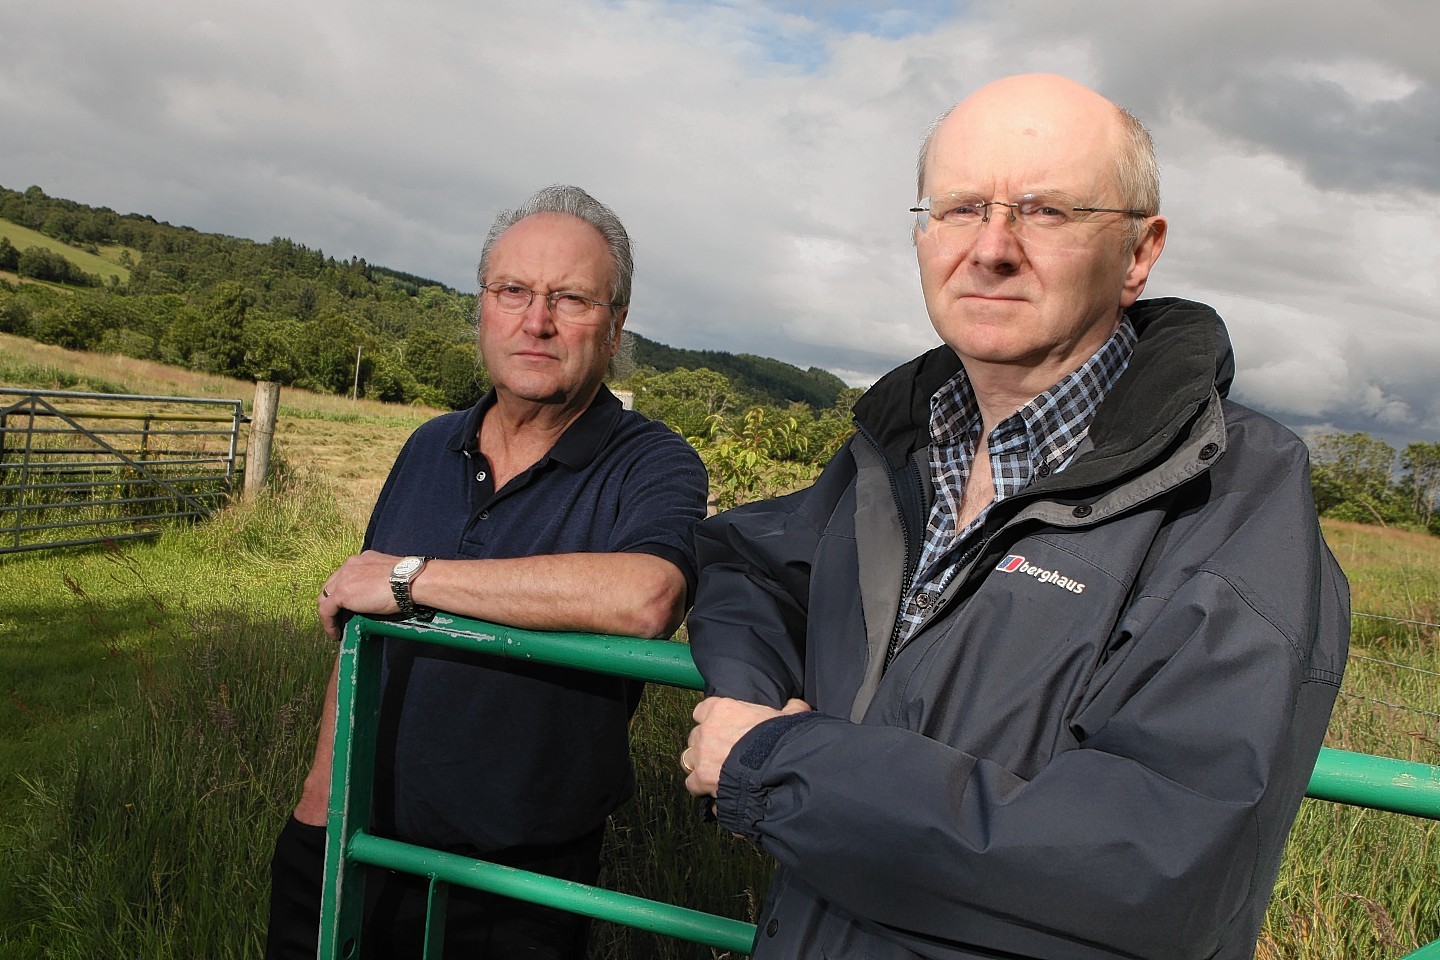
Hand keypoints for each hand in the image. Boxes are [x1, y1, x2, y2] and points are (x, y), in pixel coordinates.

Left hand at [317, 549, 406, 639]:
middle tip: (340, 618)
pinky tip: (335, 634)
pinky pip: (326, 610)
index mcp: (362, 559)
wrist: (411, 581)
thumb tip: (379, 595)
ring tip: (336, 627)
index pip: (345, 576)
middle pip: (332, 585)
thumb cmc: (410, 580)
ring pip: (325, 597)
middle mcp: (350, 565)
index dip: (344, 592)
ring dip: (329, 613)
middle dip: (333, 602)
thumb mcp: (389, 576)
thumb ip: (378, 581)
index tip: (350, 605)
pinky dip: (328, 624)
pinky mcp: (342, 593)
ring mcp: (344, 578)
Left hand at [684, 696, 810, 797]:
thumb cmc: (782, 739)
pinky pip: (692, 783)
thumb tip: (796, 705)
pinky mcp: (702, 777)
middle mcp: (707, 728)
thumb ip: (789, 709)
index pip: (702, 710)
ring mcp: (702, 753)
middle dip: (707, 745)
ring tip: (717, 774)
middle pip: (696, 736)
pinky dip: (702, 789)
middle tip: (723, 755)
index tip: (721, 729)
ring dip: (700, 766)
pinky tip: (716, 791)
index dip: (711, 721)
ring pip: (689, 758)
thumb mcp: (789, 717)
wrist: (778, 765)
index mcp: (723, 709)